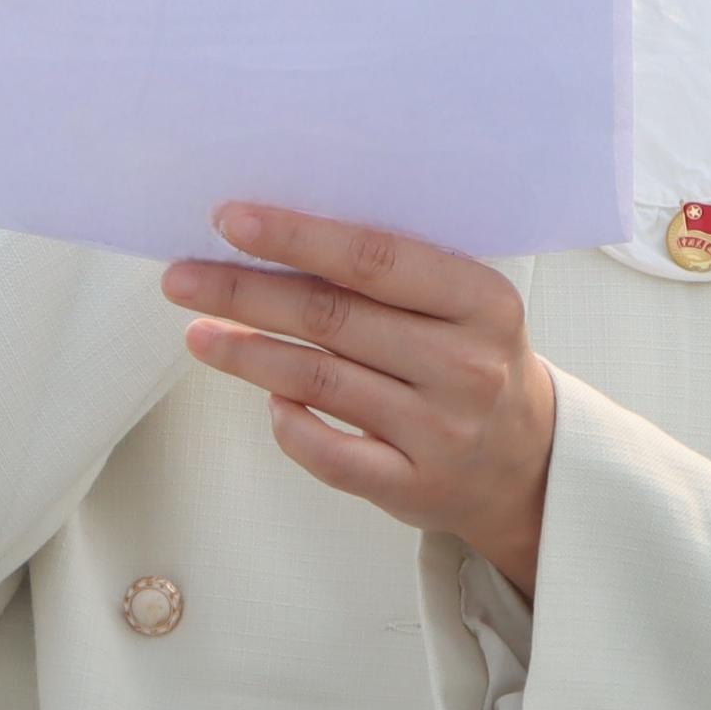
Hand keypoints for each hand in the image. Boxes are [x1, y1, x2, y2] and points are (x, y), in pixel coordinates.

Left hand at [164, 204, 557, 591]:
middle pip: (333, 318)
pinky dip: (287, 423)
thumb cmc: (472, 360)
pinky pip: (329, 454)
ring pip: (319, 382)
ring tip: (198, 334)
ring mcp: (441, 432)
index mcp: (482, 301)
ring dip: (247, 354)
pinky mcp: (414, 487)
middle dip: (245, 293)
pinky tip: (266, 398)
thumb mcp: (462, 304)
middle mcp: (466, 366)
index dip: (296, 237)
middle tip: (182, 278)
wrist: (528, 460)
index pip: (375, 259)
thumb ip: (391, 275)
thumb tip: (273, 238)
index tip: (228, 221)